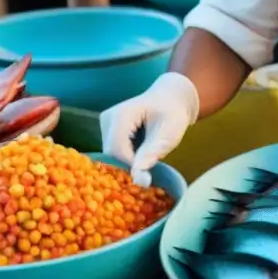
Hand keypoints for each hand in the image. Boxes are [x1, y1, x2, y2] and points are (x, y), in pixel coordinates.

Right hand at [100, 72, 199, 187]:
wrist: (170, 100)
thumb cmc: (173, 114)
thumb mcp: (170, 133)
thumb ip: (153, 152)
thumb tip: (139, 178)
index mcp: (122, 115)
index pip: (117, 150)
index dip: (131, 165)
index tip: (149, 172)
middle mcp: (108, 118)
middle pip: (111, 154)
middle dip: (128, 165)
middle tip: (149, 167)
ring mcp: (105, 124)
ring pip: (110, 155)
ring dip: (127, 161)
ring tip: (146, 156)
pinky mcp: (106, 130)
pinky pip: (112, 152)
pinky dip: (125, 157)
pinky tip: (140, 153)